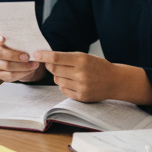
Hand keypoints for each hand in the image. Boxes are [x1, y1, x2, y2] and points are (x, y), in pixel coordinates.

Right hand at [0, 29, 44, 82]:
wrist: (27, 62)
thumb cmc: (24, 47)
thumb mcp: (24, 41)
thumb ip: (22, 39)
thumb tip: (30, 41)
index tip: (3, 38)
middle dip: (14, 55)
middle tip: (27, 56)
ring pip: (6, 65)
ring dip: (22, 66)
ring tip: (34, 64)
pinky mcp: (0, 74)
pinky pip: (9, 75)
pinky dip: (22, 73)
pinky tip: (30, 70)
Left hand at [34, 51, 151, 105]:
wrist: (115, 81)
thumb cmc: (98, 66)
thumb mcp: (85, 56)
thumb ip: (67, 57)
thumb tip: (46, 59)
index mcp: (82, 60)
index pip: (56, 57)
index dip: (44, 56)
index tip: (36, 54)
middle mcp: (81, 73)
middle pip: (54, 69)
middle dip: (50, 66)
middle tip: (51, 63)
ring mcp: (81, 86)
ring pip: (57, 80)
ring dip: (58, 76)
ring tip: (69, 74)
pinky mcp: (81, 97)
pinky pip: (63, 90)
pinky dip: (64, 85)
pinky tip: (72, 82)